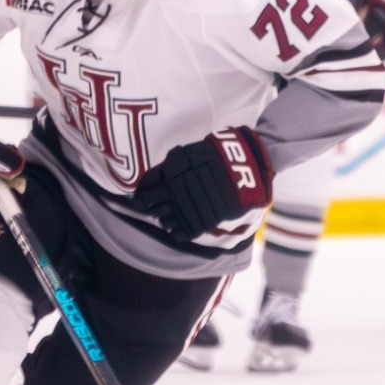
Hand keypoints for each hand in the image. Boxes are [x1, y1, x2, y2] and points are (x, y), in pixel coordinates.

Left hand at [132, 126, 273, 239]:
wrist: (246, 166)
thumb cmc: (217, 156)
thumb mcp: (190, 153)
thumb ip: (169, 166)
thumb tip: (147, 181)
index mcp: (173, 172)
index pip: (146, 187)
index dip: (140, 194)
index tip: (139, 198)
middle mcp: (178, 190)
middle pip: (152, 204)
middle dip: (147, 206)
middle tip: (147, 207)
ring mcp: (191, 207)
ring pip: (165, 219)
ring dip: (162, 219)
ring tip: (164, 217)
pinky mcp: (204, 220)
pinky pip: (182, 231)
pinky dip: (176, 231)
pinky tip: (174, 229)